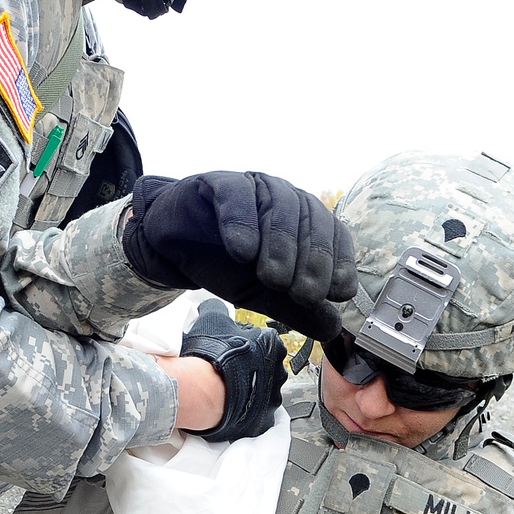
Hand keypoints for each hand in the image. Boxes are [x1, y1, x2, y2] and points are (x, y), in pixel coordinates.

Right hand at [122, 171, 356, 338]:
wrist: (173, 249)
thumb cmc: (224, 265)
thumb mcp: (262, 295)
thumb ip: (296, 310)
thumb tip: (332, 329)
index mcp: (303, 220)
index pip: (333, 234)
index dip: (339, 263)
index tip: (336, 294)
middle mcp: (283, 197)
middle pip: (311, 219)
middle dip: (312, 260)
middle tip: (305, 295)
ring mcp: (253, 187)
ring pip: (279, 204)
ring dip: (281, 244)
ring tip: (273, 279)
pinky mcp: (219, 183)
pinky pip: (236, 196)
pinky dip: (241, 222)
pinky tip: (241, 251)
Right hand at [179, 299, 286, 441]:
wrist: (202, 390)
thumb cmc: (210, 353)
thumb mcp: (212, 318)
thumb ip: (217, 308)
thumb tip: (213, 304)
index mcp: (272, 344)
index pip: (263, 341)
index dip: (245, 346)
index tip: (232, 351)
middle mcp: (279, 370)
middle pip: (266, 367)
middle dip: (251, 369)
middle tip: (230, 372)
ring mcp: (273, 397)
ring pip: (264, 392)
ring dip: (250, 391)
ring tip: (228, 392)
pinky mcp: (263, 420)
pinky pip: (257, 415)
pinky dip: (247, 413)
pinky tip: (231, 408)